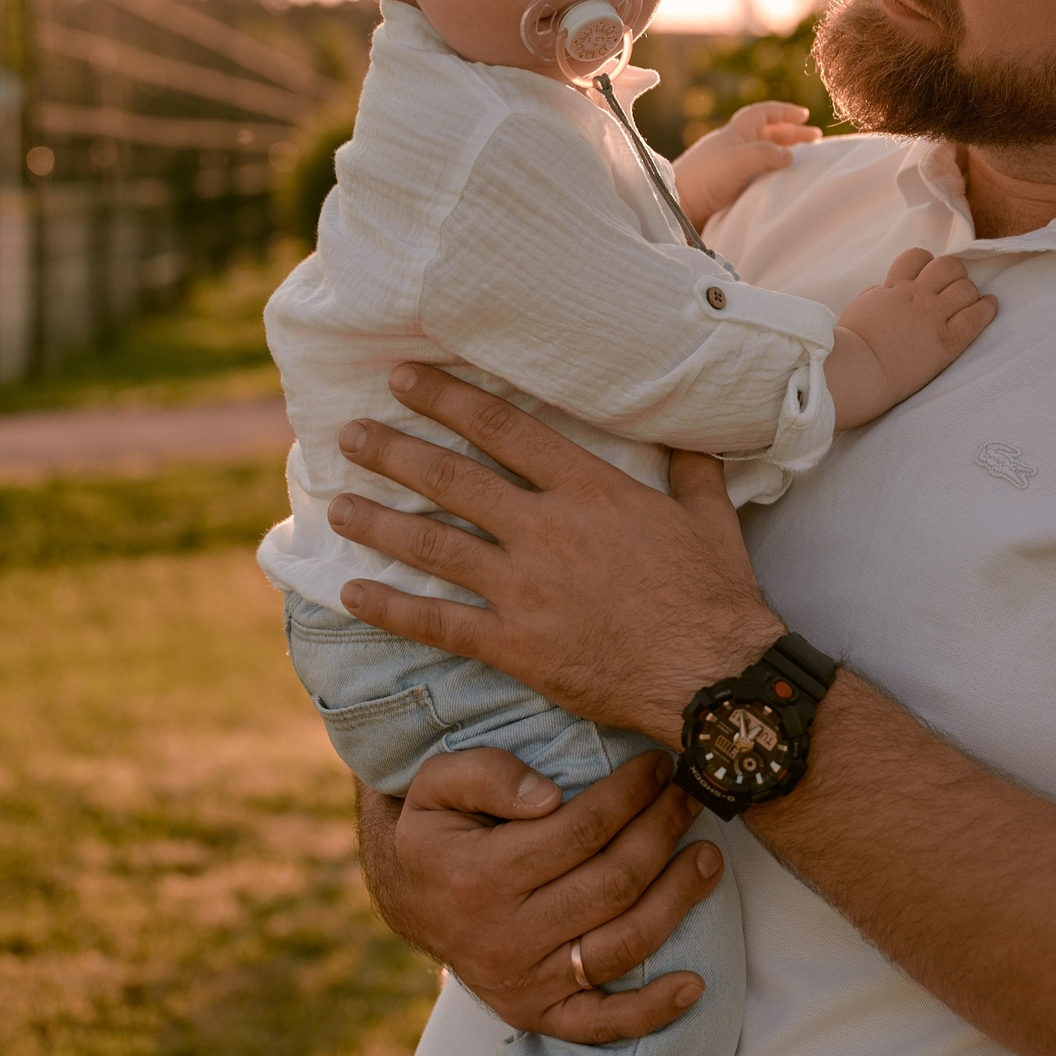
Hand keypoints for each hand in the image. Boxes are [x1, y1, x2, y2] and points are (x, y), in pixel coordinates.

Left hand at [328, 363, 786, 740]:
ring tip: (339, 506)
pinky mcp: (516, 644)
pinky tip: (351, 593)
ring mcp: (525, 588)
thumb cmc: (716, 592)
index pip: (505, 430)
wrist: (713, 675)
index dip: (449, 400)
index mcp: (589, 489)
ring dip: (380, 523)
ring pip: (434, 546)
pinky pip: (439, 623)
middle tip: (349, 434)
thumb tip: (689, 431)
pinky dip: (391, 608)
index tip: (406, 380)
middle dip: (396, 452)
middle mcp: (546, 530)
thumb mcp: (709, 514)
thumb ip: (690, 467)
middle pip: (454, 480)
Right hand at [368, 746, 727, 1042]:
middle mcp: (503, 937)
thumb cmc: (439, 832)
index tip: (658, 766)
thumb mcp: (435, 785)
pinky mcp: (537, 1015)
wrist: (409, 901)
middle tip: (690, 796)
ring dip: (677, 900)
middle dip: (662, 833)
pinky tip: (694, 985)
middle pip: (612, 884)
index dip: (629, 794)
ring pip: (621, 945)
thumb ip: (487, 775)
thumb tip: (549, 796)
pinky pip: (601, 1024)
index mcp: (478, 876)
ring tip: (708, 858)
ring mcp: (524, 983)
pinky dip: (652, 1011)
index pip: (580, 831)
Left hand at [670, 101, 820, 229]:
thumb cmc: (706, 177)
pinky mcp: (726, 188)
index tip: (804, 114)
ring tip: (802, 160)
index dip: (784, 112)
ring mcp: (729, 168)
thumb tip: (788, 156)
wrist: (677, 206)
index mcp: (735, 133)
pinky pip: (755, 174)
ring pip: (762, 154)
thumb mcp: (741, 158)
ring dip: (782, 153)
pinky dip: (771, 173)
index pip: (763, 113)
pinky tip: (780, 182)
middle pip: (766, 133)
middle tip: (816, 139)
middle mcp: (732, 147)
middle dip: (791, 133)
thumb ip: (768, 153)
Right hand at [825, 247, 997, 427]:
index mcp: (895, 287)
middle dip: (952, 274)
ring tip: (968, 301)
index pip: (917, 257)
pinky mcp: (947, 342)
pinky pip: (976, 317)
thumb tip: (886, 289)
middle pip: (949, 267)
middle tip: (951, 288)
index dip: (926, 263)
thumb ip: (878, 294)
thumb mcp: (860, 307)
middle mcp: (917, 296)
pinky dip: (987, 308)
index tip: (928, 274)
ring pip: (966, 288)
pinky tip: (989, 306)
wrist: (860, 372)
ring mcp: (934, 318)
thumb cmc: (853, 344)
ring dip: (969, 292)